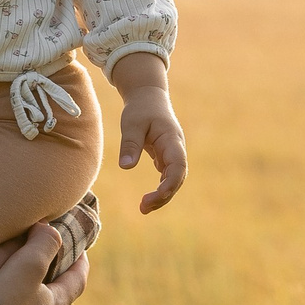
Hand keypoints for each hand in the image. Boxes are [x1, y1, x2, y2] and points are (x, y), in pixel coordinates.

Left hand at [119, 86, 187, 212]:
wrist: (148, 96)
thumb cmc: (140, 108)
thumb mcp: (132, 123)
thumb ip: (130, 144)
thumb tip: (126, 167)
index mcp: (172, 139)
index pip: (178, 165)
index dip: (171, 183)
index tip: (157, 195)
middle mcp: (176, 148)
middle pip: (177, 177)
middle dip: (164, 195)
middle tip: (143, 208)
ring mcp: (172, 153)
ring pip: (173, 179)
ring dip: (162, 195)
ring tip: (143, 208)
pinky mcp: (165, 157)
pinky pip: (166, 177)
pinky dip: (160, 189)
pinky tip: (148, 200)